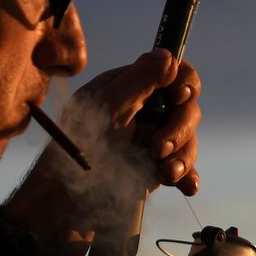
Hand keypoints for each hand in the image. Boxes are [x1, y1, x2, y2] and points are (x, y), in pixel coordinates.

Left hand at [2, 48, 200, 255]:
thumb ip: (138, 80)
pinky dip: (188, 176)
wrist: (66, 200)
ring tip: (165, 173)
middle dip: (180, 129)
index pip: (173, 74)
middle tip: (158, 148)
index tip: (177, 98)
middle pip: (187, 109)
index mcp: (130, 88)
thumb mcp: (106, 108)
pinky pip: (184, 167)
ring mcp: (152, 140)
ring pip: (188, 139)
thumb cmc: (78, 148)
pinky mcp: (156, 168)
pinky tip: (186, 186)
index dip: (184, 83)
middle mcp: (144, 112)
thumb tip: (168, 55)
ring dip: (183, 156)